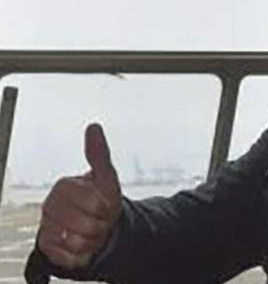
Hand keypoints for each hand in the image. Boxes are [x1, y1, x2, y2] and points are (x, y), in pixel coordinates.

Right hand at [36, 123, 122, 269]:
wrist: (94, 224)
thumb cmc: (101, 198)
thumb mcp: (105, 176)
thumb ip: (99, 153)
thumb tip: (93, 126)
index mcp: (64, 186)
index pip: (94, 205)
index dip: (105, 208)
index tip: (105, 205)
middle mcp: (50, 206)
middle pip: (87, 226)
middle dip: (100, 225)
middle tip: (99, 220)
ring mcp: (47, 226)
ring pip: (79, 243)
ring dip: (93, 240)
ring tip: (91, 230)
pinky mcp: (47, 247)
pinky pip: (72, 257)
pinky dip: (83, 253)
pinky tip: (82, 243)